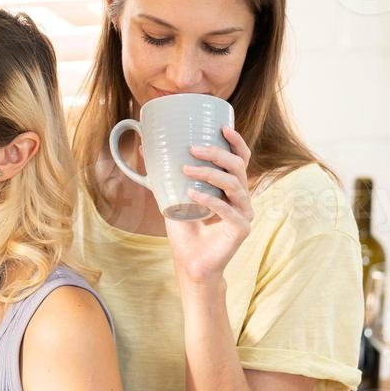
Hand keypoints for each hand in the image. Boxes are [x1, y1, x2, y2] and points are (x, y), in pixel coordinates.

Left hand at [167, 125, 254, 284]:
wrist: (189, 262)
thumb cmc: (185, 229)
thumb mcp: (172, 195)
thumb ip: (165, 175)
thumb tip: (145, 149)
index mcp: (231, 188)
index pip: (241, 159)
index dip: (236, 142)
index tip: (221, 128)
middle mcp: (241, 198)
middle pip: (238, 167)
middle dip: (217, 153)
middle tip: (193, 149)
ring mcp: (244, 213)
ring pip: (234, 185)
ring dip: (209, 173)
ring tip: (186, 169)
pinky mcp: (241, 229)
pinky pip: (228, 209)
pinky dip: (209, 199)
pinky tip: (192, 194)